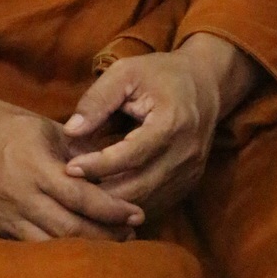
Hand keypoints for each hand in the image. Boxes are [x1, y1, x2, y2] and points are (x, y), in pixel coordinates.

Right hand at [0, 89, 145, 242]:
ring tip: (111, 246)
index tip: (137, 213)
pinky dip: (57, 252)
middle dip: (105, 236)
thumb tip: (116, 170)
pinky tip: (77, 250)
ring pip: (51, 246)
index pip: (81, 197)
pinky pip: (30, 248)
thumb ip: (81, 151)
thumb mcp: (48, 128)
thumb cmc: (9, 126)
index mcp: (35, 166)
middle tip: (132, 233)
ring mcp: (4, 217)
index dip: (112, 209)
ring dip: (85, 250)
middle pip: (70, 229)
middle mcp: (19, 196)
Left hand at [62, 36, 257, 216]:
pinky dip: (129, 205)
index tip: (70, 167)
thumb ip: (97, 100)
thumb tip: (70, 132)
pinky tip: (106, 195)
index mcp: (172, 122)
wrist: (206, 84)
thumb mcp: (126, 73)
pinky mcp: (189, 183)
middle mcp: (185, 153)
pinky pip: (155, 204)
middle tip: (70, 188)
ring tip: (84, 192)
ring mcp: (190, 172)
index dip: (98, 165)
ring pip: (146, 202)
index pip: (131, 155)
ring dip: (112, 203)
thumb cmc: (160, 75)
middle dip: (101, 192)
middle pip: (139, 187)